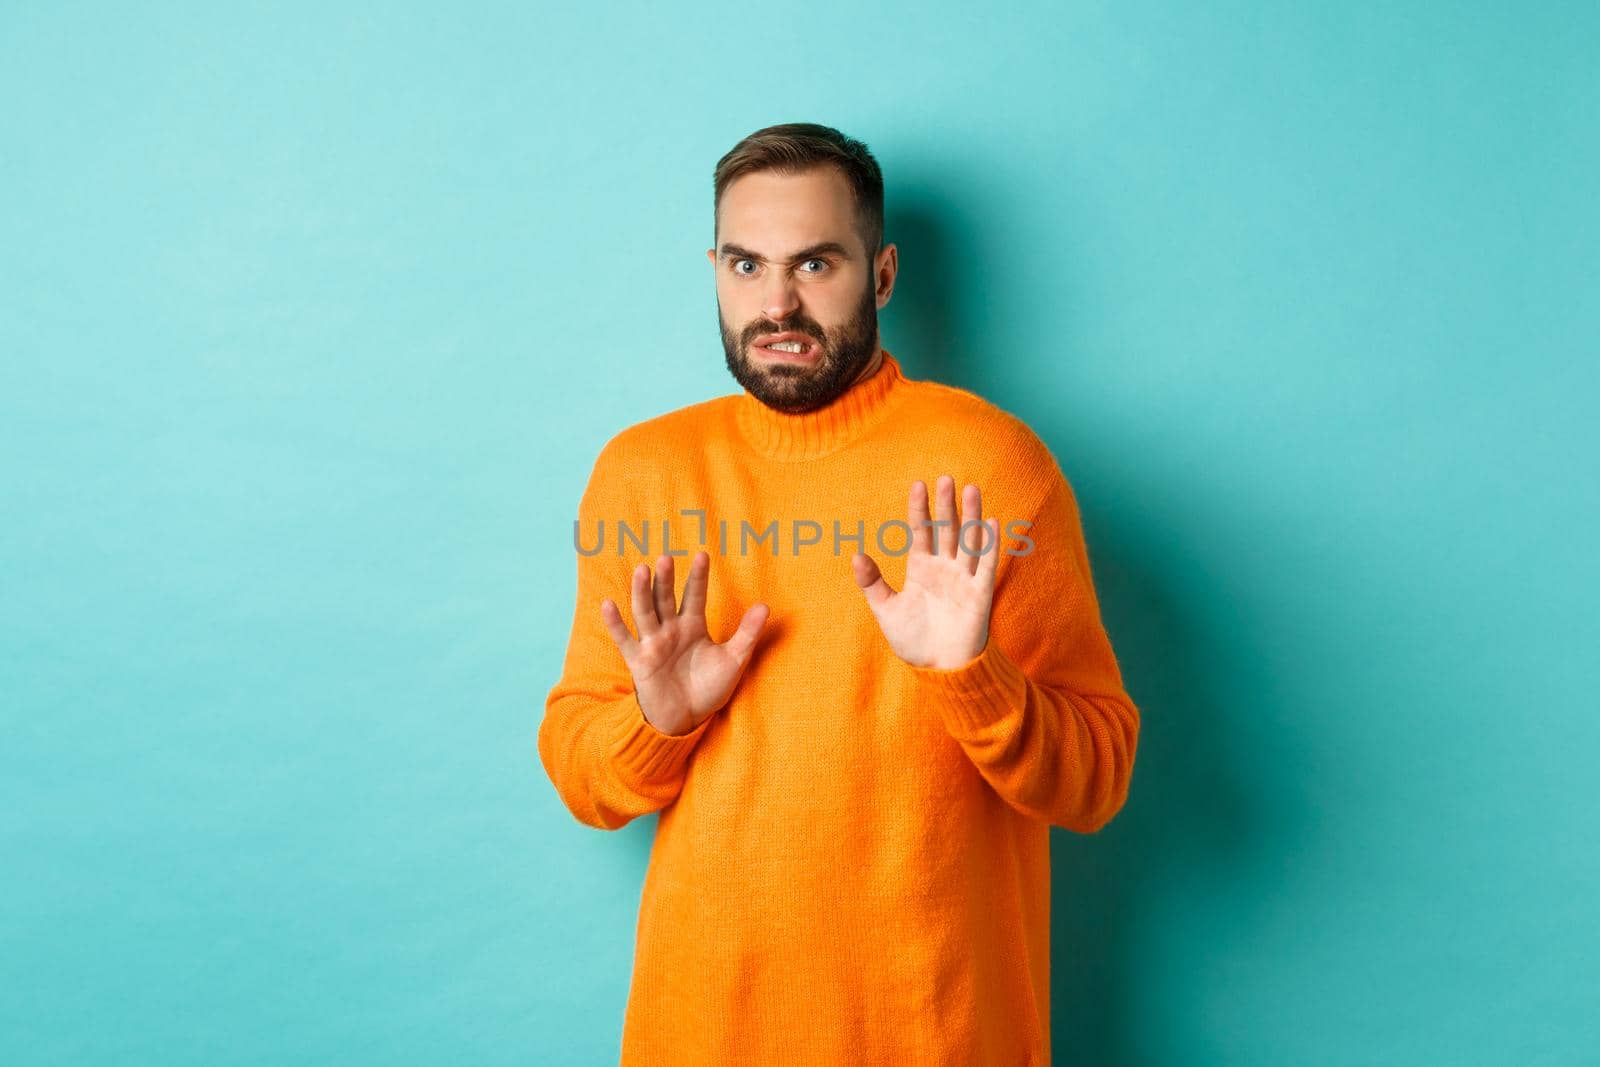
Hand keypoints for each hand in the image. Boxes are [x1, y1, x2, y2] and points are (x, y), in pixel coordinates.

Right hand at [600, 550, 769, 735]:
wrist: (687, 719)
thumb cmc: (709, 688)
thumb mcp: (733, 660)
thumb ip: (747, 633)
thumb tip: (765, 606)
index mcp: (692, 626)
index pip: (694, 595)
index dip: (698, 577)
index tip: (702, 555)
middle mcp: (670, 630)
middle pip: (666, 598)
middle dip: (666, 579)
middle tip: (666, 558)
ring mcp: (653, 644)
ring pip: (646, 612)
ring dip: (642, 591)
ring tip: (642, 569)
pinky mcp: (639, 662)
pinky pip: (625, 640)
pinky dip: (615, 624)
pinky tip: (608, 604)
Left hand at [852, 475, 999, 669]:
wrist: (938, 669)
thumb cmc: (912, 640)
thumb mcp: (886, 609)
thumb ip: (872, 583)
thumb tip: (855, 555)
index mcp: (921, 568)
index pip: (921, 531)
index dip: (920, 509)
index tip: (919, 484)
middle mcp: (944, 568)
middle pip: (947, 530)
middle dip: (947, 505)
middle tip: (947, 478)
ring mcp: (963, 579)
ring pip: (968, 541)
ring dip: (971, 516)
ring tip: (971, 489)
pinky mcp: (980, 594)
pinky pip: (985, 566)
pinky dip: (989, 545)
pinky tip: (993, 523)